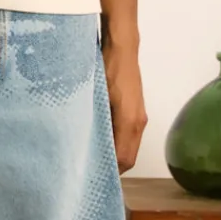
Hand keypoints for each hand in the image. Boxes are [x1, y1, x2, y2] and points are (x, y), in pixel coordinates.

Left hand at [102, 42, 147, 173]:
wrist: (121, 45)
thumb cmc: (108, 65)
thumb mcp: (96, 94)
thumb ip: (93, 119)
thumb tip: (82, 142)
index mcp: (131, 121)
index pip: (124, 159)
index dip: (110, 171)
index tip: (92, 175)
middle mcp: (138, 121)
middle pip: (128, 155)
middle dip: (112, 166)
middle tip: (89, 169)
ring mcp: (139, 114)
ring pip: (129, 144)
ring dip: (114, 153)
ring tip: (92, 155)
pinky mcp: (135, 107)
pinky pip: (128, 133)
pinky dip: (117, 140)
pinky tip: (99, 136)